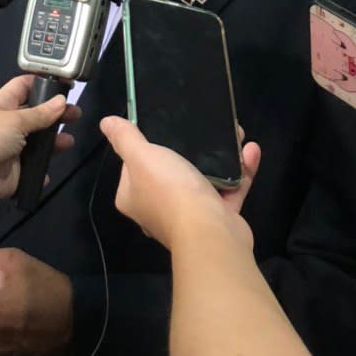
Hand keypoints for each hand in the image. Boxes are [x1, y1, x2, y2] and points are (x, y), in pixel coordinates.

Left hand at [0, 75, 76, 206]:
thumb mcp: (14, 120)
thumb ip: (40, 113)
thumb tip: (61, 101)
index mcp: (4, 105)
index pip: (25, 86)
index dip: (43, 83)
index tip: (64, 84)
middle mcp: (10, 125)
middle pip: (37, 115)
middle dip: (56, 114)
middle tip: (76, 114)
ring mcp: (13, 149)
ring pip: (40, 143)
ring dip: (55, 142)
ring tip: (68, 141)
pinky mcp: (16, 172)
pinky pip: (34, 170)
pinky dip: (42, 171)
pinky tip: (48, 169)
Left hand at [99, 116, 260, 252]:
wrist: (209, 232)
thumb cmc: (170, 191)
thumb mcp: (142, 157)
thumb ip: (124, 138)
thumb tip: (105, 122)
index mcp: (134, 197)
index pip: (134, 165)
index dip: (146, 145)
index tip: (162, 126)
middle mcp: (158, 208)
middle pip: (172, 170)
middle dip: (193, 147)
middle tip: (205, 127)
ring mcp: (189, 215)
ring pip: (204, 177)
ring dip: (221, 156)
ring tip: (234, 133)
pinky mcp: (217, 218)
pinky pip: (229, 189)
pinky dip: (240, 171)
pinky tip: (250, 151)